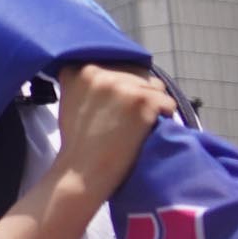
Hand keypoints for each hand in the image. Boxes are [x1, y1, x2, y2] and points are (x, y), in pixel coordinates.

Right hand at [52, 64, 177, 205]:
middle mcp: (100, 72)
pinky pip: (166, 102)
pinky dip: (162, 117)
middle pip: (137, 74)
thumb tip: (114, 74)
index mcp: (80, 70)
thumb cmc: (78, 144)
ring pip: (154, 87)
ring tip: (134, 126)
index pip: (117, 64)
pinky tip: (144, 131)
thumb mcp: (71, 102)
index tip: (114, 102)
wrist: (81, 174)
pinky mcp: (143, 99)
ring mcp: (123, 85)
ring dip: (151, 104)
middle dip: (137, 93)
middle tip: (123, 119)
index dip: (121, 83)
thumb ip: (87, 83)